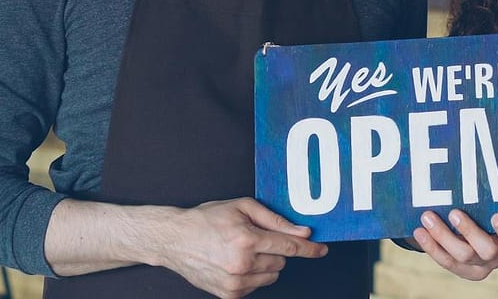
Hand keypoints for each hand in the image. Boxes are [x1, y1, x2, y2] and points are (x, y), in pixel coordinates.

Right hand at [157, 197, 326, 297]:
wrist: (175, 240)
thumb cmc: (207, 219)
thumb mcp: (243, 207)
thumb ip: (276, 220)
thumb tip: (302, 231)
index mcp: (247, 240)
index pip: (289, 246)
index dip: (309, 248)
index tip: (322, 249)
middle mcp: (242, 265)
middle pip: (282, 261)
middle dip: (276, 249)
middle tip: (256, 239)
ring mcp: (235, 283)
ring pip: (272, 276)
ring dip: (266, 264)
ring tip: (243, 251)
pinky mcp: (228, 295)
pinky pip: (256, 286)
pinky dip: (253, 276)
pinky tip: (236, 263)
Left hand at [413, 210, 497, 280]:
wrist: (487, 228)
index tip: (496, 216)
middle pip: (487, 250)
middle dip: (469, 231)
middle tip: (454, 212)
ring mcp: (482, 264)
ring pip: (463, 256)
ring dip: (443, 236)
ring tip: (427, 217)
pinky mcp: (463, 269)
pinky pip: (446, 262)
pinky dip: (431, 247)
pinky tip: (419, 232)